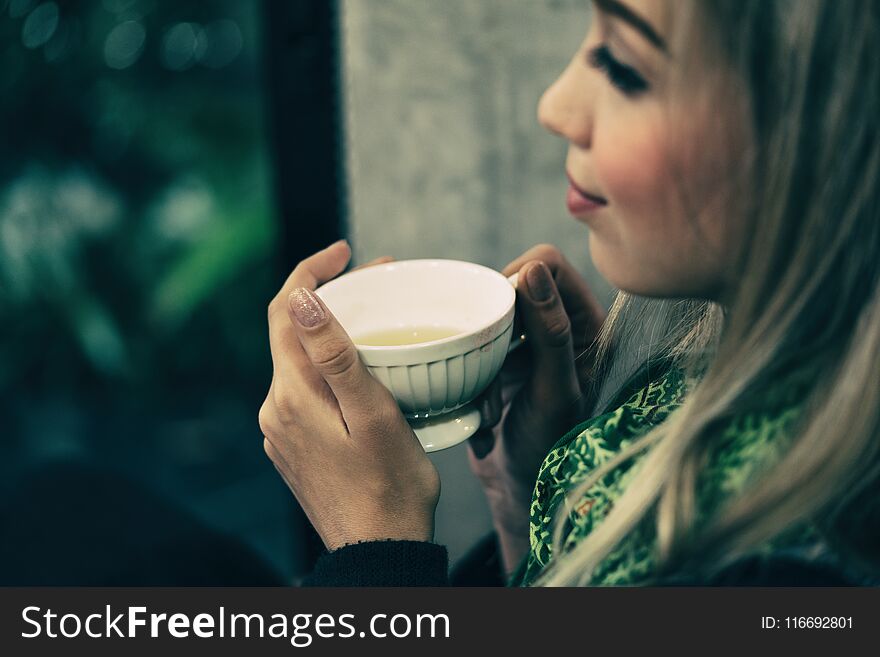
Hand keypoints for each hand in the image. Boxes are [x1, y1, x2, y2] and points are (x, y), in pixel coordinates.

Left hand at [258, 240, 439, 549]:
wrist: (378, 552)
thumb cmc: (390, 486)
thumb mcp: (372, 414)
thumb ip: (334, 355)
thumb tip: (300, 297)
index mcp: (291, 396)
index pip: (284, 312)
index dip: (311, 271)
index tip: (346, 252)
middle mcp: (276, 410)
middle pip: (293, 334)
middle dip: (331, 297)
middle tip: (380, 279)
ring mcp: (283, 432)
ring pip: (302, 363)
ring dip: (333, 333)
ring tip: (379, 318)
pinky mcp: (296, 447)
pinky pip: (307, 392)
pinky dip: (331, 367)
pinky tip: (363, 370)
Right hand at [467, 244, 605, 569]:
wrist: (525, 494)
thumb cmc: (554, 448)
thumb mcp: (555, 390)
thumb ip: (550, 332)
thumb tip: (533, 270)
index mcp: (586, 325)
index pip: (549, 265)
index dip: (520, 276)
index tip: (500, 315)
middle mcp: (557, 329)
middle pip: (512, 287)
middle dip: (492, 325)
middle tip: (489, 364)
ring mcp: (525, 348)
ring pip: (487, 318)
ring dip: (480, 358)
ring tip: (490, 402)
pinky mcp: (498, 368)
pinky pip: (471, 349)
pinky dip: (471, 379)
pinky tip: (484, 415)